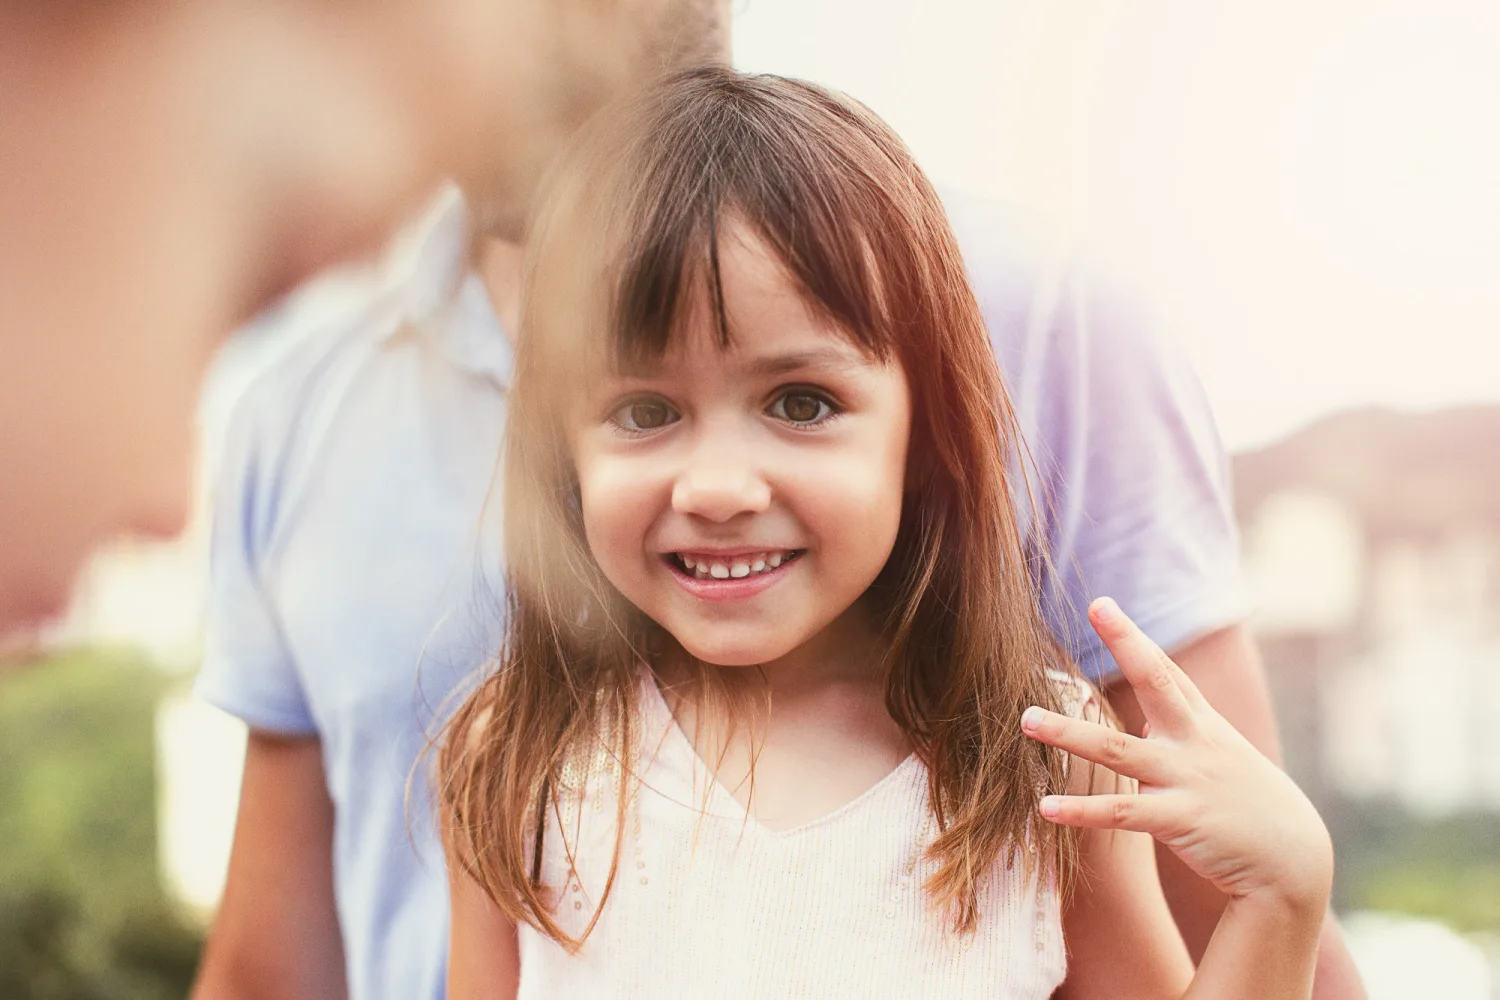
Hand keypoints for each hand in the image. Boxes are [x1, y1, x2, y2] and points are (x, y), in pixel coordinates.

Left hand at [1022, 598, 1333, 912]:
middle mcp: (1193, 742)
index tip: (1102, 604)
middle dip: (1127, 644)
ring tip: (1027, 719)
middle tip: (1095, 607)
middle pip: (1158, 682)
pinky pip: (1122, 812)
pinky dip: (1082, 810)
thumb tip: (1144, 724)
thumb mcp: (1220, 758)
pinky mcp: (1180, 819)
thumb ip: (1181, 734)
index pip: (1167, 671)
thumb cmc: (1249, 807)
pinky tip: (1046, 808)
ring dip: (1069, 734)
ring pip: (1118, 750)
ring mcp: (1186, 778)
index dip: (1133, 637)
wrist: (1292, 863)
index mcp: (1202, 725)